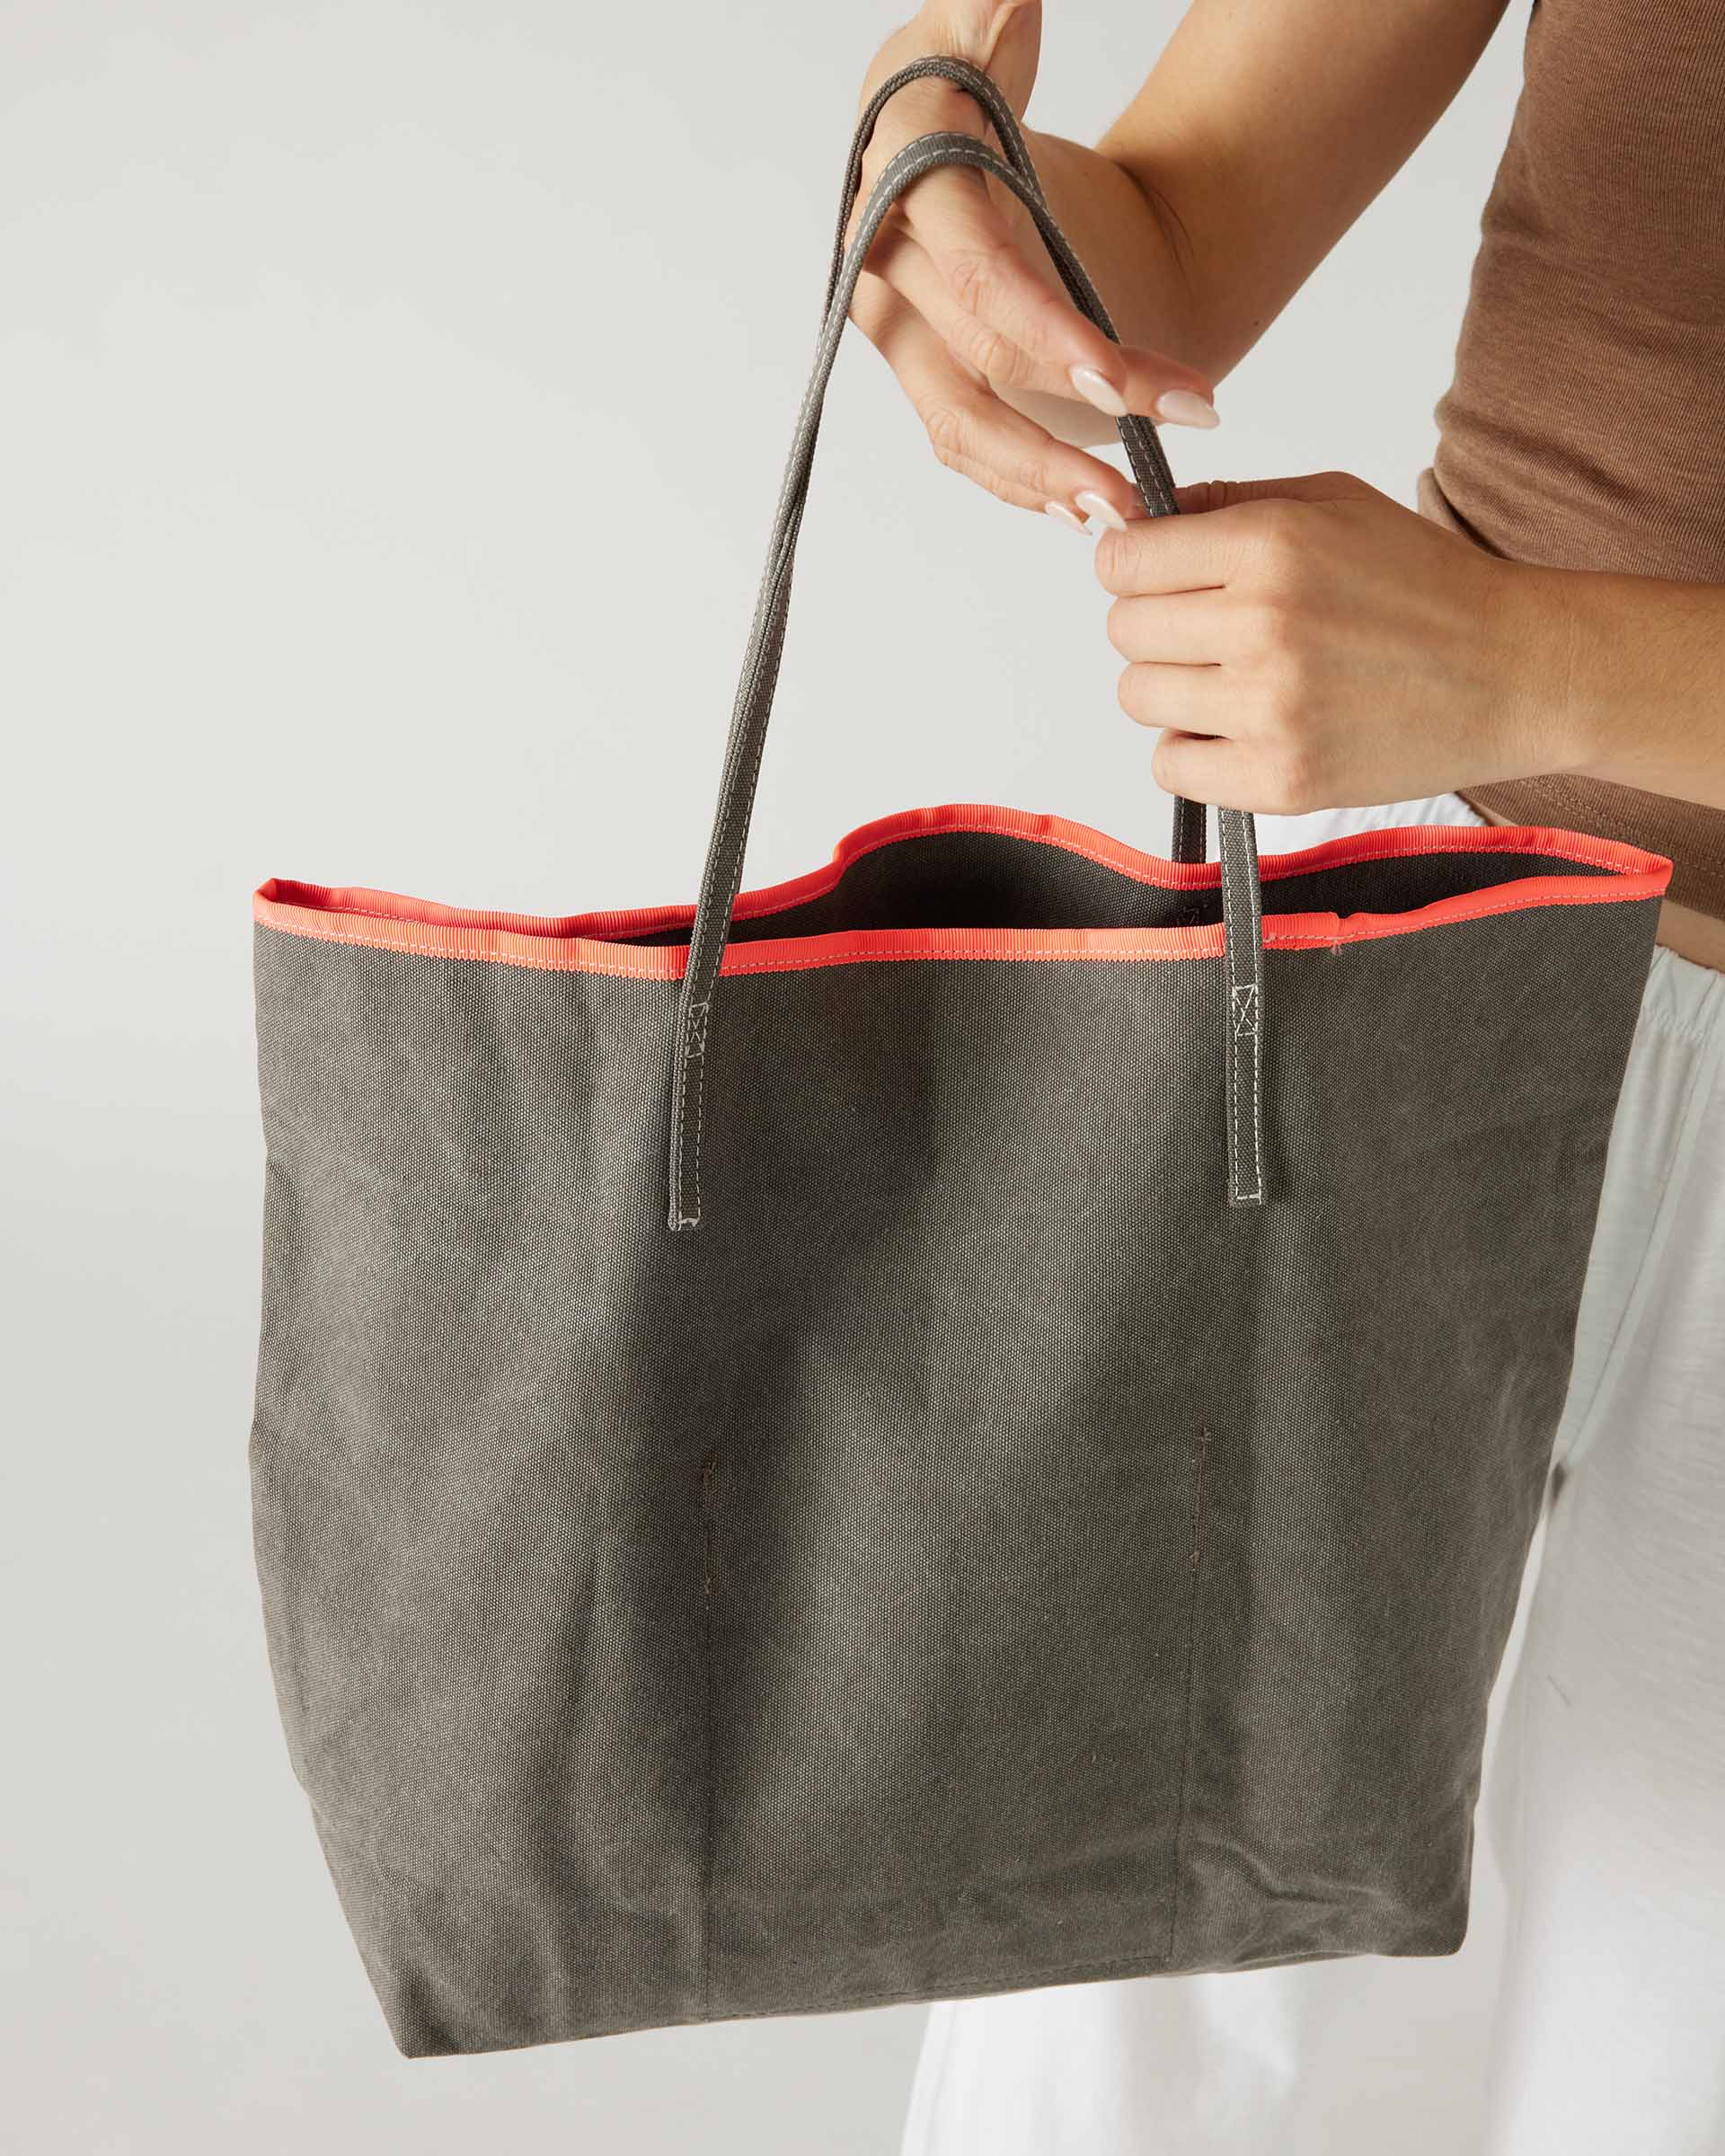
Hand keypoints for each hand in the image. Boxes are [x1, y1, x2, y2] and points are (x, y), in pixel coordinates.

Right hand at [849, 1, 1218, 531]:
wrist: (979, 146)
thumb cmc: (985, 87)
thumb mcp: (990, 29)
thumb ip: (986, 10)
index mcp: (902, 167)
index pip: (977, 271)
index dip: (1047, 331)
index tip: (1125, 380)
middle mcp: (880, 253)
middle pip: (983, 351)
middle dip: (1086, 394)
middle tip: (1181, 418)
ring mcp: (893, 325)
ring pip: (963, 420)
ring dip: (1048, 474)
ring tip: (1128, 508)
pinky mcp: (921, 372)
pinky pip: (965, 444)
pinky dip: (1027, 483)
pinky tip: (1086, 510)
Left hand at [1095, 471, 1581, 814]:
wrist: (1515, 672)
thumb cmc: (1427, 585)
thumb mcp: (1334, 505)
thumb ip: (1231, 504)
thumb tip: (1139, 518)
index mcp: (1271, 544)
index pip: (1123, 559)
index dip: (1131, 567)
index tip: (1158, 578)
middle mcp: (1262, 623)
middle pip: (1123, 631)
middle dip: (1155, 628)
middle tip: (1211, 634)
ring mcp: (1268, 709)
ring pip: (1138, 699)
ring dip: (1171, 691)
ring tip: (1232, 680)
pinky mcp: (1279, 779)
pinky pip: (1171, 768)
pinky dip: (1192, 752)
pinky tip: (1239, 729)